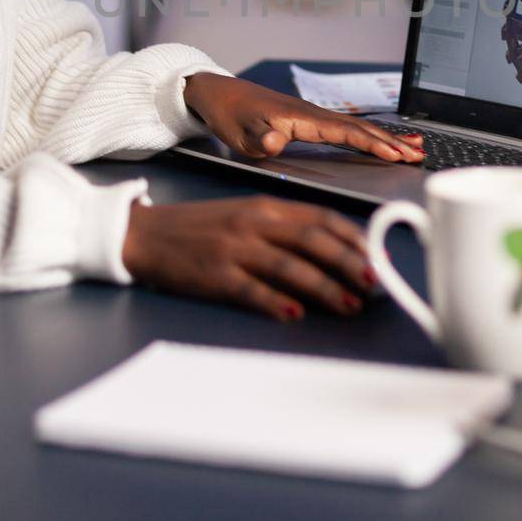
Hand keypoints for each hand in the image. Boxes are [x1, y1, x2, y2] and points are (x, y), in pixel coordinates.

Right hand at [122, 197, 373, 320]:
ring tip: (349, 305)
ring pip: (289, 266)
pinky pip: (251, 290)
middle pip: (312, 241)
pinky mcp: (215, 276)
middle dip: (348, 262)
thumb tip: (331, 253)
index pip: (321, 217)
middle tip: (374, 283)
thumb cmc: (201, 228)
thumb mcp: (246, 215)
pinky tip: (295, 314)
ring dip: (324, 287)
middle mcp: (254, 223)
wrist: (145, 234)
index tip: (376, 255)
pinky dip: (276, 302)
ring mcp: (234, 249)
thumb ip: (285, 229)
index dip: (353, 238)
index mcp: (266, 206)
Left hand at [182, 74, 423, 162]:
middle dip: (390, 142)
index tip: (394, 156)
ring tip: (414, 148)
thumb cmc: (228, 114)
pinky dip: (368, 136)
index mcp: (301, 117)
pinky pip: (345, 129)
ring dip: (386, 138)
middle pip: (359, 129)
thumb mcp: (239, 133)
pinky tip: (379, 141)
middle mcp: (312, 114)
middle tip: (419, 155)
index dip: (370, 144)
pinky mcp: (308, 120)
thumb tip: (276, 141)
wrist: (215, 93)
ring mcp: (312, 116)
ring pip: (357, 128)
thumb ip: (260, 139)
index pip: (344, 132)